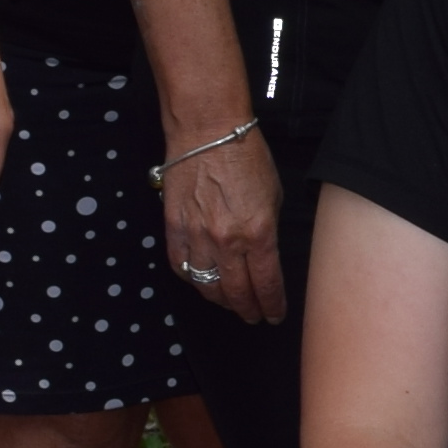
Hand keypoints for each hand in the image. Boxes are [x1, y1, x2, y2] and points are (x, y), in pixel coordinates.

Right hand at [160, 117, 285, 322]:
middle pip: (237, 293)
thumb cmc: (247, 156)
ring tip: (230, 302)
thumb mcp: (273, 195)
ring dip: (220, 300)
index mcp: (258, 233)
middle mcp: (227, 241)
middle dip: (248, 310)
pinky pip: (180, 266)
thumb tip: (264, 255)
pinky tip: (201, 281)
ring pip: (206, 286)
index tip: (274, 314)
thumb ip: (268, 230)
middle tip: (253, 317)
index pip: (267, 284)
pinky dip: (191, 279)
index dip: (272, 305)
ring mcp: (197, 236)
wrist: (207, 130)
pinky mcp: (173, 227)